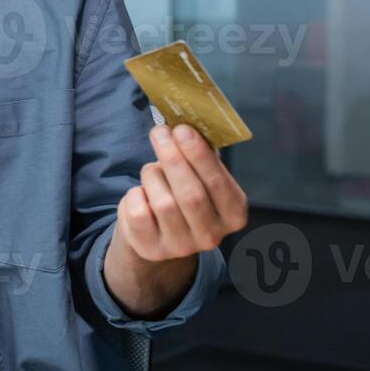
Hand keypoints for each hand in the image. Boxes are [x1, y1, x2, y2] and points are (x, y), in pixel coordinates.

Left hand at [115, 124, 247, 262]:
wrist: (159, 230)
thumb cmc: (185, 191)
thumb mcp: (201, 176)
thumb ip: (201, 154)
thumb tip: (185, 122)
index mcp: (233, 214)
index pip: (218, 184)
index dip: (198, 155)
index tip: (182, 129)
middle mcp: (211, 235)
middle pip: (191, 194)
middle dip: (173, 158)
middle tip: (160, 133)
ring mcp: (181, 246)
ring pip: (162, 202)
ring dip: (152, 176)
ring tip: (152, 169)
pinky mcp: (151, 248)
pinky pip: (138, 212)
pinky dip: (136, 194)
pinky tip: (142, 191)